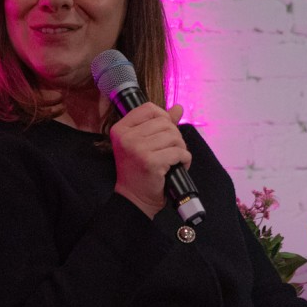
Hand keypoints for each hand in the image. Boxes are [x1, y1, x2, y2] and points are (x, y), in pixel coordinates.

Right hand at [109, 102, 188, 216]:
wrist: (134, 199)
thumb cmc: (138, 170)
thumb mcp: (143, 143)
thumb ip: (159, 124)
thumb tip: (178, 108)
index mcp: (121, 129)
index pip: (149, 108)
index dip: (163, 117)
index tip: (164, 131)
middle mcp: (127, 137)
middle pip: (165, 123)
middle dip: (174, 136)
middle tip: (170, 150)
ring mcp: (138, 149)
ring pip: (174, 136)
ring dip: (180, 148)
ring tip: (174, 159)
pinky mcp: (151, 162)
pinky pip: (179, 152)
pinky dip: (184, 159)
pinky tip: (178, 166)